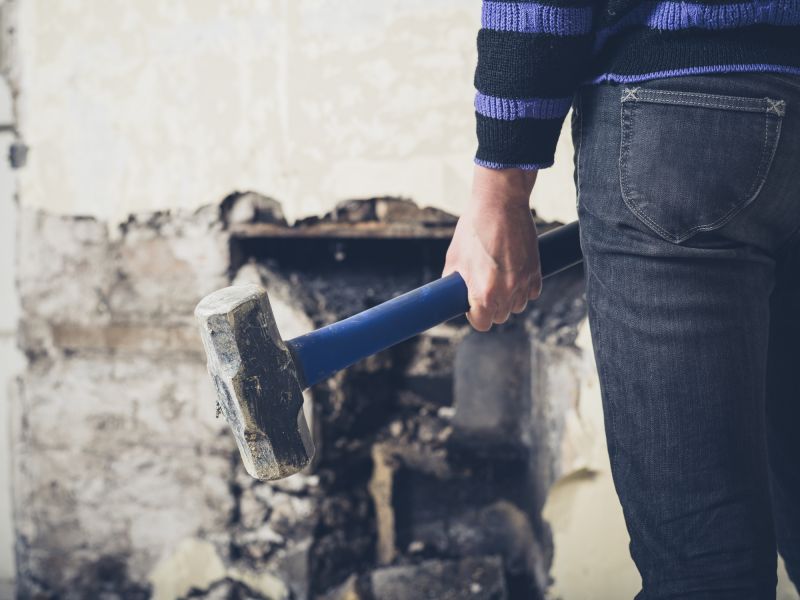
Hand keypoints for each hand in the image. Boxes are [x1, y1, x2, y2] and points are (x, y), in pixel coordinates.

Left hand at [442, 165, 541, 330]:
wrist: (500, 204)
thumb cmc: (473, 229)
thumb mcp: (454, 258)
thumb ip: (453, 283)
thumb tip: (452, 296)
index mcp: (483, 293)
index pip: (482, 324)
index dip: (475, 316)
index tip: (472, 306)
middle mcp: (506, 292)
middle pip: (500, 316)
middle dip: (491, 307)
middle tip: (483, 289)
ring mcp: (523, 282)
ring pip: (517, 307)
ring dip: (508, 299)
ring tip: (498, 279)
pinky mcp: (536, 271)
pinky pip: (531, 293)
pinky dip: (523, 288)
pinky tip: (513, 273)